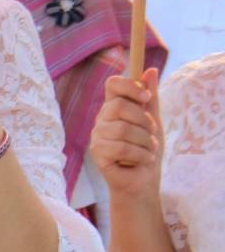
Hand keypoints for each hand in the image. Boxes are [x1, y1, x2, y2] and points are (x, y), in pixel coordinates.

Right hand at [91, 70, 162, 197]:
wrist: (144, 181)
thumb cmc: (147, 150)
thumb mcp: (154, 121)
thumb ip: (150, 98)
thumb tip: (151, 70)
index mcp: (114, 108)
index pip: (113, 85)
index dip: (130, 87)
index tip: (146, 98)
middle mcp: (102, 119)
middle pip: (118, 105)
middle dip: (143, 120)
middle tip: (151, 134)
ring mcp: (97, 136)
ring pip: (123, 129)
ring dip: (145, 142)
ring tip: (149, 150)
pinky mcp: (97, 153)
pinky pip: (121, 148)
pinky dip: (141, 155)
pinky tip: (144, 160)